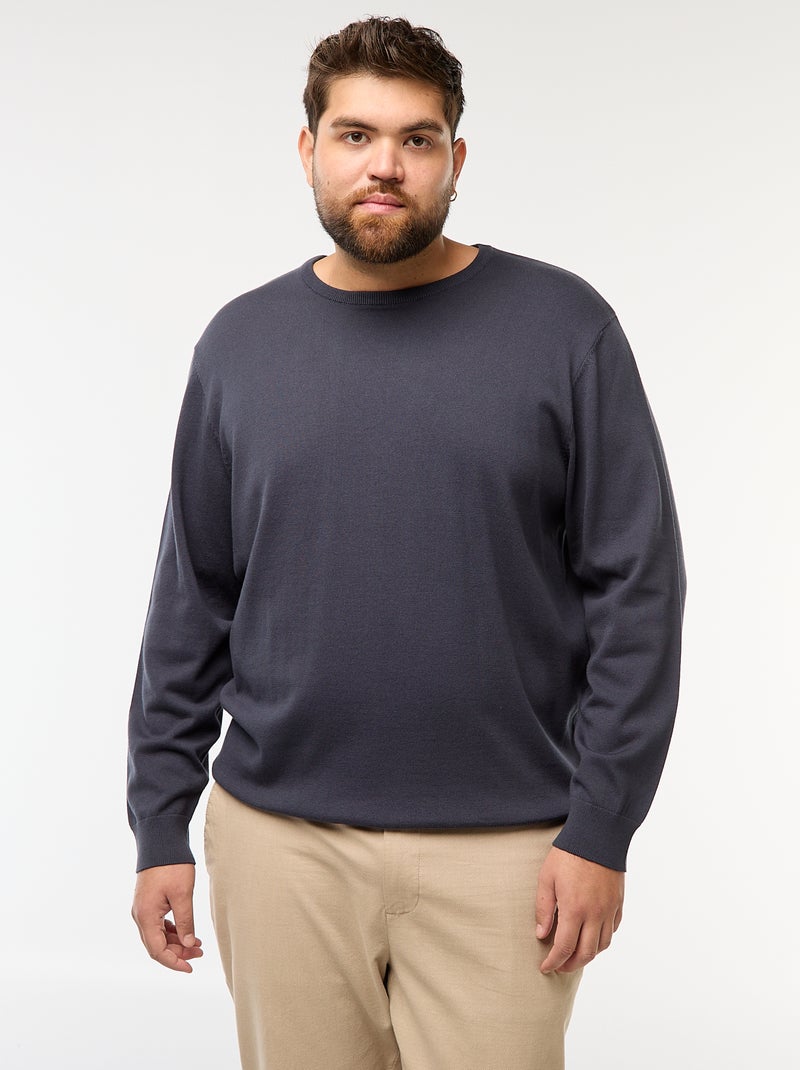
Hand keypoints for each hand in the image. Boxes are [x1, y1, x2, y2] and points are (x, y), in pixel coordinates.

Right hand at [131, 863, 202, 972]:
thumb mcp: (183, 894)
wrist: (161, 842)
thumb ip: (186, 921)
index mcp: (146, 916)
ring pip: (158, 935)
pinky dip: (172, 930)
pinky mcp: (148, 902)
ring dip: (176, 942)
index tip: (190, 967)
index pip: (157, 950)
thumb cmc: (171, 865)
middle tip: (199, 953)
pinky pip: (158, 924)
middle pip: (157, 945)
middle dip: (178, 952)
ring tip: (197, 943)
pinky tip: (186, 931)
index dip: (174, 962)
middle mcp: (140, 915)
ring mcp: (143, 909)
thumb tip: (189, 944)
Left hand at [535, 846, 623, 973]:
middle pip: (586, 954)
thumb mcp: (547, 878)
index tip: (545, 967)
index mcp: (575, 910)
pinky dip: (602, 939)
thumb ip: (544, 909)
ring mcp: (609, 909)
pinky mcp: (618, 902)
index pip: (564, 948)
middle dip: (570, 965)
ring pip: (602, 945)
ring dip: (588, 955)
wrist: (598, 835)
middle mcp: (595, 914)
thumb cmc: (569, 854)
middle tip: (559, 966)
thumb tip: (542, 935)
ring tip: (574, 954)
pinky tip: (592, 936)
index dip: (554, 962)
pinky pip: (613, 930)